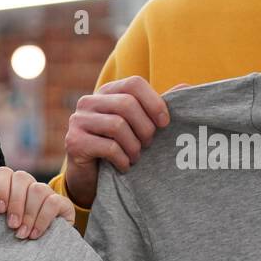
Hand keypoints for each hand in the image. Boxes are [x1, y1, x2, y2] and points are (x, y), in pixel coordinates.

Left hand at [0, 166, 73, 239]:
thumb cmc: (15, 235)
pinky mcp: (62, 203)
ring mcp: (46, 192)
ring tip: (22, 233)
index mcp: (11, 185)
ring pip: (37, 189)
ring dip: (29, 213)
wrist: (45, 247)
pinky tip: (35, 234)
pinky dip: (42, 219)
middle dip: (15, 203)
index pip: (4, 173)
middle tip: (11, 225)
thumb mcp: (1, 225)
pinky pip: (53, 202)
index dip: (0, 188)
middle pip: (21, 177)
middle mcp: (28, 184)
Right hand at [63, 76, 182, 207]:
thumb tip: (187, 87)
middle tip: (148, 145)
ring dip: (134, 146)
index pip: (134, 84)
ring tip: (136, 157)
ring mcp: (78, 121)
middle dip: (145, 128)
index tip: (165, 123)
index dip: (154, 102)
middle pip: (127, 105)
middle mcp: (88, 102)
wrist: (89, 177)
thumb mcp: (138, 124)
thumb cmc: (118, 146)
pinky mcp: (74, 142)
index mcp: (106, 92)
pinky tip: (125, 166)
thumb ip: (157, 106)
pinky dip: (123, 160)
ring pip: (117, 126)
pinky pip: (108, 147)